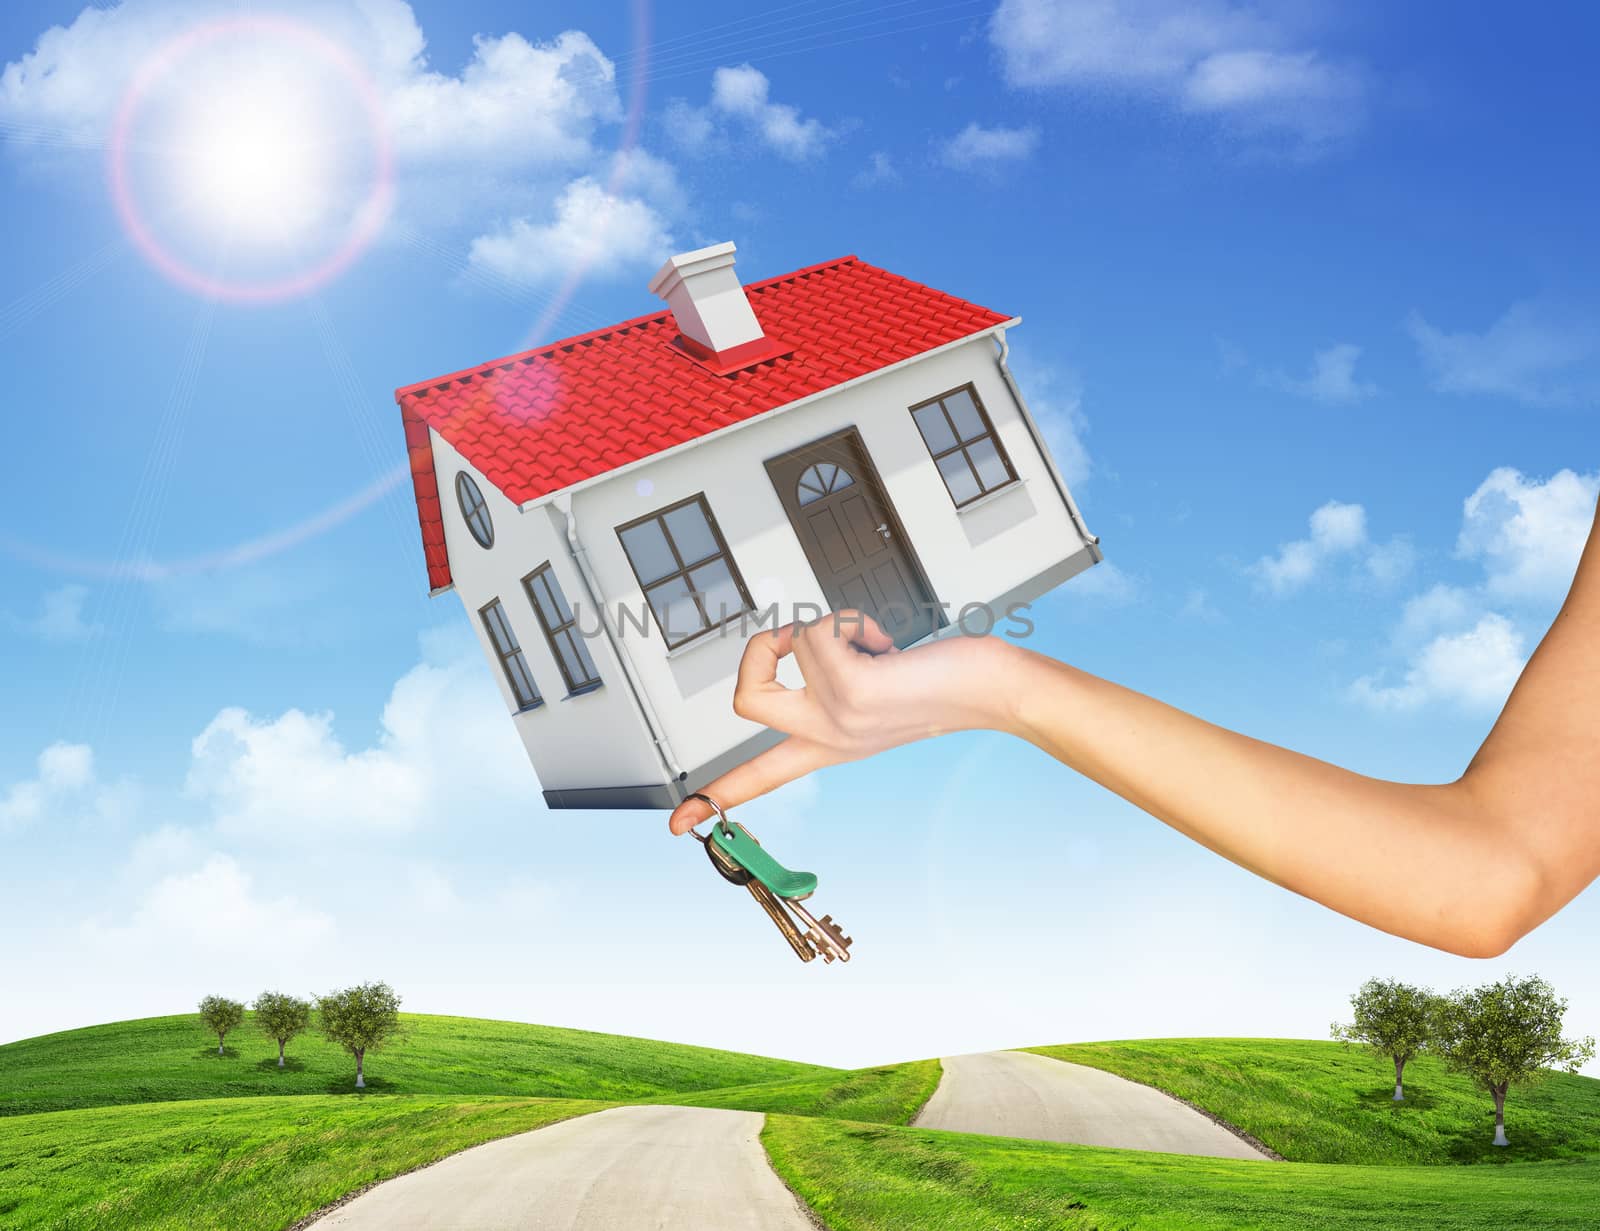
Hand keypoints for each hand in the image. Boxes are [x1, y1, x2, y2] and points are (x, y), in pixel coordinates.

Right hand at [667, 610, 1014, 834]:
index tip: (676, 825)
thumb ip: (827, 675)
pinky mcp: (851, 692)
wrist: (989, 690)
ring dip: (832, 624)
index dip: (713, 796)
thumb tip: (793, 640)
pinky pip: (818, 630)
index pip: (759, 778)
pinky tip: (887, 644)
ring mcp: (836, 717)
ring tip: (873, 643)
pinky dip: (851, 621)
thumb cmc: (939, 681)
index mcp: (826, 744)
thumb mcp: (871, 689)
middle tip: (795, 639)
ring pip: (790, 642)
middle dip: (757, 651)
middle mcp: (826, 738)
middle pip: (743, 701)